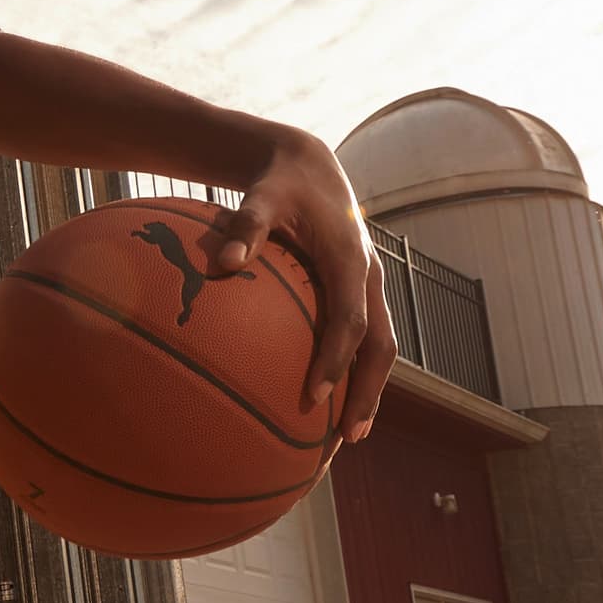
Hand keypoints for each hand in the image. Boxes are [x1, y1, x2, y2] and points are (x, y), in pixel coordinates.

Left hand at [210, 135, 396, 444]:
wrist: (307, 165)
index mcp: (349, 259)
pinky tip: (327, 403)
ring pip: (380, 347)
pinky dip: (352, 371)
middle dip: (368, 393)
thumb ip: (244, 227)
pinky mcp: (358, 291)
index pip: (350, 320)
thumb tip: (221, 263)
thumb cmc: (278, 183)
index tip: (315, 396)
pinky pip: (363, 338)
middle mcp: (367, 276)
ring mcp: (367, 286)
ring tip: (347, 436)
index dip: (336, 359)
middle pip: (381, 346)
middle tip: (348, 436)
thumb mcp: (260, 197)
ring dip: (368, 392)